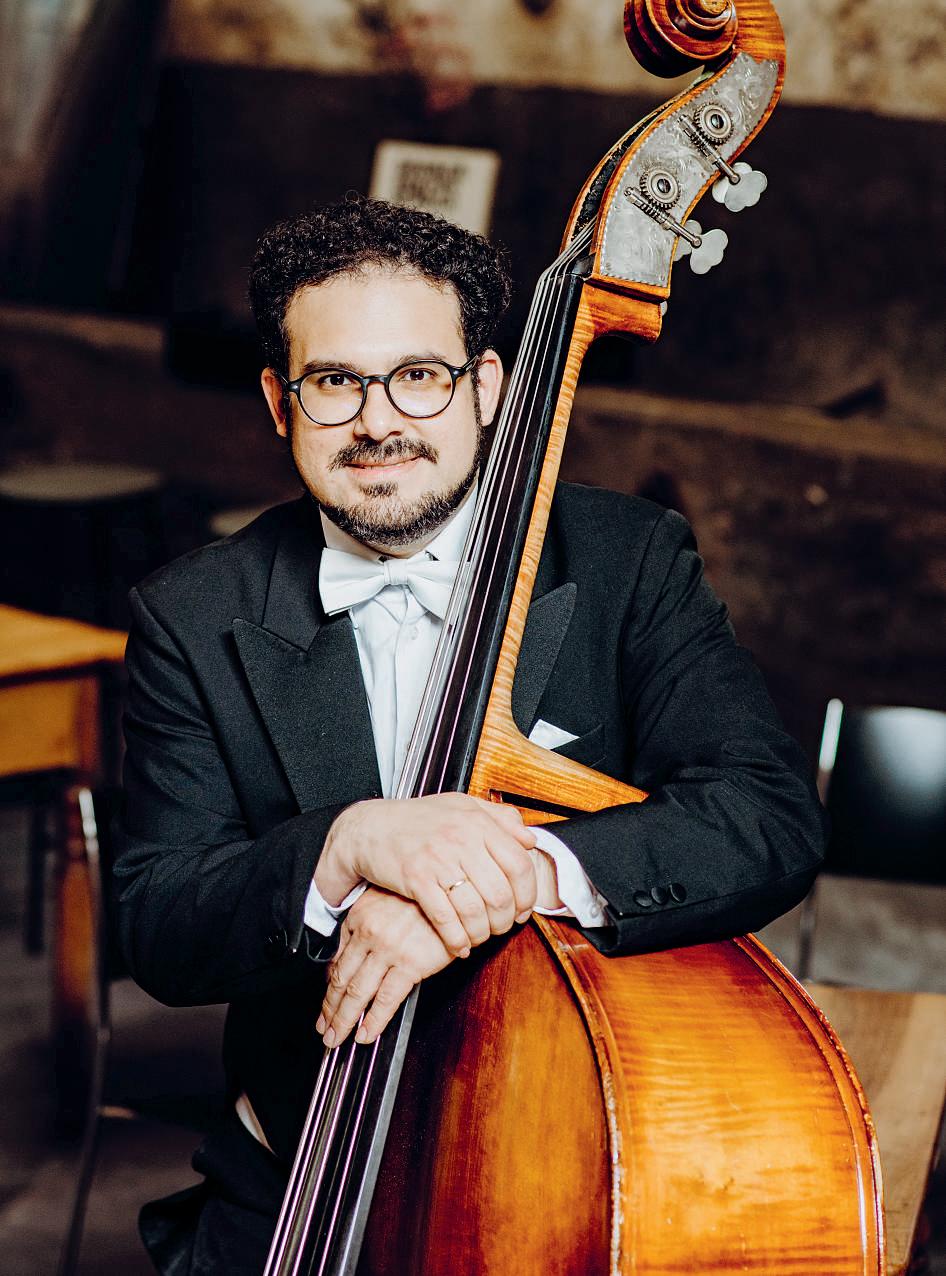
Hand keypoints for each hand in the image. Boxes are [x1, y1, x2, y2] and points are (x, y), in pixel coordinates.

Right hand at [315, 793, 537, 956]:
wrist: (370, 827)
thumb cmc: (418, 818)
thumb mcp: (462, 805)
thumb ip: (500, 818)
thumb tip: (529, 840)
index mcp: (477, 822)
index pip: (519, 864)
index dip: (527, 894)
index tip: (522, 909)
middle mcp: (461, 839)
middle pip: (500, 894)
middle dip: (504, 920)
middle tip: (501, 927)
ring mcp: (438, 859)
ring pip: (475, 910)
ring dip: (482, 933)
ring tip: (480, 936)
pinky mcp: (416, 879)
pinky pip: (446, 919)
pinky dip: (457, 939)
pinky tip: (460, 946)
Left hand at [317, 887, 453, 1046]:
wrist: (455, 896)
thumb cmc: (422, 899)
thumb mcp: (384, 902)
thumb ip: (362, 928)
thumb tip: (343, 961)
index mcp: (360, 917)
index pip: (336, 961)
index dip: (328, 988)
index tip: (326, 1005)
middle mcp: (369, 933)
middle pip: (341, 979)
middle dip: (330, 1009)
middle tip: (324, 1029)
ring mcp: (388, 950)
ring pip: (358, 992)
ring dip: (344, 1020)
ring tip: (337, 1038)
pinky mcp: (411, 963)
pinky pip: (386, 999)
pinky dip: (373, 1021)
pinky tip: (365, 1034)